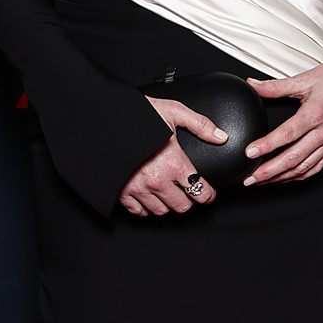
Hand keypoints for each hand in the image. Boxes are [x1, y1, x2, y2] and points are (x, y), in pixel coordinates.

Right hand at [117, 96, 227, 216]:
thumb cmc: (135, 114)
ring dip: (168, 204)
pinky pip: (139, 212)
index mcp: (173, 163)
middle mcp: (157, 180)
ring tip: (169, 192)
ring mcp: (138, 188)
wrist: (101, 120)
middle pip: (182, 206)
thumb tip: (221, 136)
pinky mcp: (122, 192)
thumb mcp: (172, 111)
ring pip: (161, 211)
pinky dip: (146, 207)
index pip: (200, 191)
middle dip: (189, 200)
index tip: (209, 194)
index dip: (209, 195)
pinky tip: (149, 196)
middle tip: (189, 191)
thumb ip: (199, 124)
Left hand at [242, 55, 322, 184]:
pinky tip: (285, 178)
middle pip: (293, 158)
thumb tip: (253, 85)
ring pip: (303, 168)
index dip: (267, 145)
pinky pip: (316, 168)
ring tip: (261, 181)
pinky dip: (299, 176)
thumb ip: (275, 86)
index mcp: (315, 114)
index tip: (250, 153)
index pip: (287, 134)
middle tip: (250, 178)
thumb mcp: (304, 80)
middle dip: (269, 171)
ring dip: (280, 178)